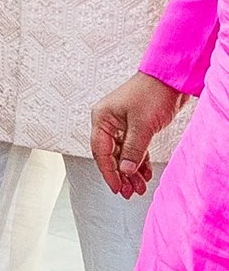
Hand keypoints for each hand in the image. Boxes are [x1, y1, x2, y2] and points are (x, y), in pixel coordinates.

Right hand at [92, 69, 186, 198]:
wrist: (171, 78)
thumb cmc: (152, 93)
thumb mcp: (142, 125)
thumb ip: (132, 150)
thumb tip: (125, 171)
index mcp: (102, 118)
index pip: (101, 152)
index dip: (109, 172)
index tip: (117, 187)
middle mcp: (109, 121)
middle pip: (110, 155)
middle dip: (119, 175)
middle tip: (127, 192)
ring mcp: (122, 123)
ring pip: (122, 153)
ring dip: (130, 171)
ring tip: (138, 187)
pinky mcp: (135, 125)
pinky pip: (133, 148)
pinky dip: (139, 161)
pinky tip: (144, 174)